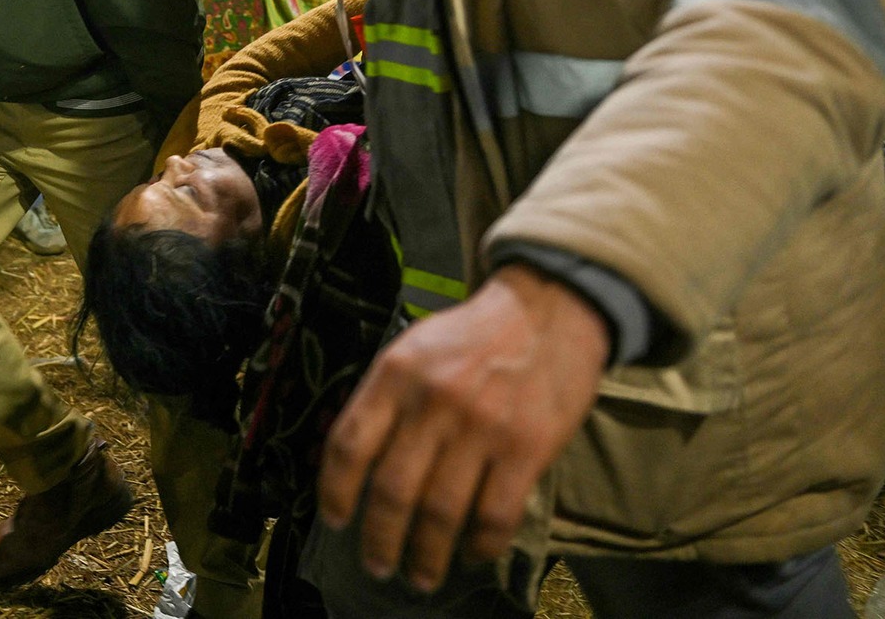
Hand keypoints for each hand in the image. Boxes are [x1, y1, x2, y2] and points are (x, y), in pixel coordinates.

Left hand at [317, 264, 608, 592]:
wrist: (548, 309)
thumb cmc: (472, 336)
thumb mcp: (414, 348)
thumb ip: (385, 399)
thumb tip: (355, 462)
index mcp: (396, 374)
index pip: (350, 444)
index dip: (335, 491)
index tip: (335, 521)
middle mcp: (433, 401)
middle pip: (392, 489)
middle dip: (379, 540)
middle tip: (378, 567)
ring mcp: (482, 426)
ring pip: (441, 511)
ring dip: (427, 555)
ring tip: (421, 576)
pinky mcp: (527, 447)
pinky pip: (495, 514)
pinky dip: (480, 545)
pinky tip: (471, 554)